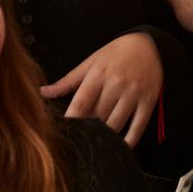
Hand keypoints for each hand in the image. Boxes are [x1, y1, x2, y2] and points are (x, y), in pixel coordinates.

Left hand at [38, 32, 162, 146]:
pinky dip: (130, 140)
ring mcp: (134, 93)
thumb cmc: (116, 54)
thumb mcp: (90, 62)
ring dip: (106, 136)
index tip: (65, 133)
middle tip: (80, 140)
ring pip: (116, 123)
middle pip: (98, 116)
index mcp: (99, 75)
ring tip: (97, 143)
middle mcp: (117, 84)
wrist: (149, 44)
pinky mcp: (149, 100)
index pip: (81, 103)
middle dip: (87, 129)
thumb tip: (43, 92)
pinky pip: (138, 126)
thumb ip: (67, 81)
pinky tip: (121, 147)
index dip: (72, 121)